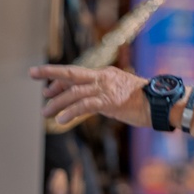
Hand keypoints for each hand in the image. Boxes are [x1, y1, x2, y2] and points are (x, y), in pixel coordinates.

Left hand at [30, 63, 151, 127]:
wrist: (161, 104)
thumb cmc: (145, 103)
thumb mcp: (121, 95)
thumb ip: (104, 97)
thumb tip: (90, 104)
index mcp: (105, 75)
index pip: (77, 74)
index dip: (59, 79)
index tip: (46, 87)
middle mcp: (103, 78)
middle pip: (71, 73)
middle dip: (50, 73)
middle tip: (32, 74)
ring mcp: (106, 88)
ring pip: (74, 93)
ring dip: (57, 103)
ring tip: (45, 112)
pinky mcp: (110, 101)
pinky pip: (85, 105)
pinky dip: (71, 112)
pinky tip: (62, 120)